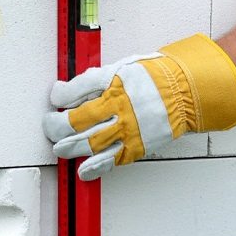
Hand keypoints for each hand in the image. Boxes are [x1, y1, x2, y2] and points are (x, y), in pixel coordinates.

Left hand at [43, 34, 235, 180]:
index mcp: (114, 80)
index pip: (76, 89)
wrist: (186, 92)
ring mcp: (128, 127)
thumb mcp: (125, 66)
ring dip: (69, 147)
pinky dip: (95, 168)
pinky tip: (83, 170)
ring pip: (89, 143)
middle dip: (56, 125)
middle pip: (77, 120)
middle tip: (50, 125)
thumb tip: (75, 87)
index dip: (60, 95)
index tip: (55, 98)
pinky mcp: (137, 145)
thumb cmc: (155, 76)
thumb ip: (99, 77)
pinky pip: (112, 159)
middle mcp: (118, 104)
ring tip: (59, 147)